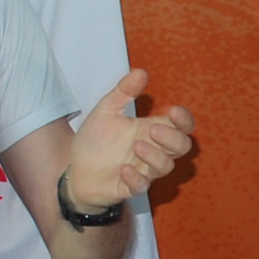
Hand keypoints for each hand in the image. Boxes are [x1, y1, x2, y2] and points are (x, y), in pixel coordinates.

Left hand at [67, 68, 196, 204]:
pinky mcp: (129, 187)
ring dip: (155, 156)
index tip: (173, 111)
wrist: (74, 170)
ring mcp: (143, 170)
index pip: (182, 126)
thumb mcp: (106, 111)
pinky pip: (142, 186)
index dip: (184, 120)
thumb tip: (140, 71)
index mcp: (151, 130)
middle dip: (173, 138)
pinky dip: (136, 178)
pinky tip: (124, 169)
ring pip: (166, 167)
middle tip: (152, 130)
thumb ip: (123, 92)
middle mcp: (152, 151)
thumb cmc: (95, 142)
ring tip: (136, 146)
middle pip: (182, 147)